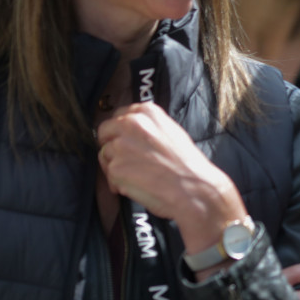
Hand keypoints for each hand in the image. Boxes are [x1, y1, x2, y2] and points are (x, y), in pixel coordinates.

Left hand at [96, 102, 245, 254]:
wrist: (194, 187)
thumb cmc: (187, 164)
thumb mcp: (172, 132)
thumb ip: (149, 127)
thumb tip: (131, 133)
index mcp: (147, 112)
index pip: (119, 115)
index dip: (120, 130)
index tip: (125, 140)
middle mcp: (131, 124)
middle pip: (105, 131)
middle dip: (112, 145)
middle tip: (127, 159)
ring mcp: (121, 145)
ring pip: (105, 154)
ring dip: (116, 166)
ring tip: (138, 175)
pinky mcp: (115, 167)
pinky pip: (108, 175)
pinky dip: (118, 183)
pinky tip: (137, 185)